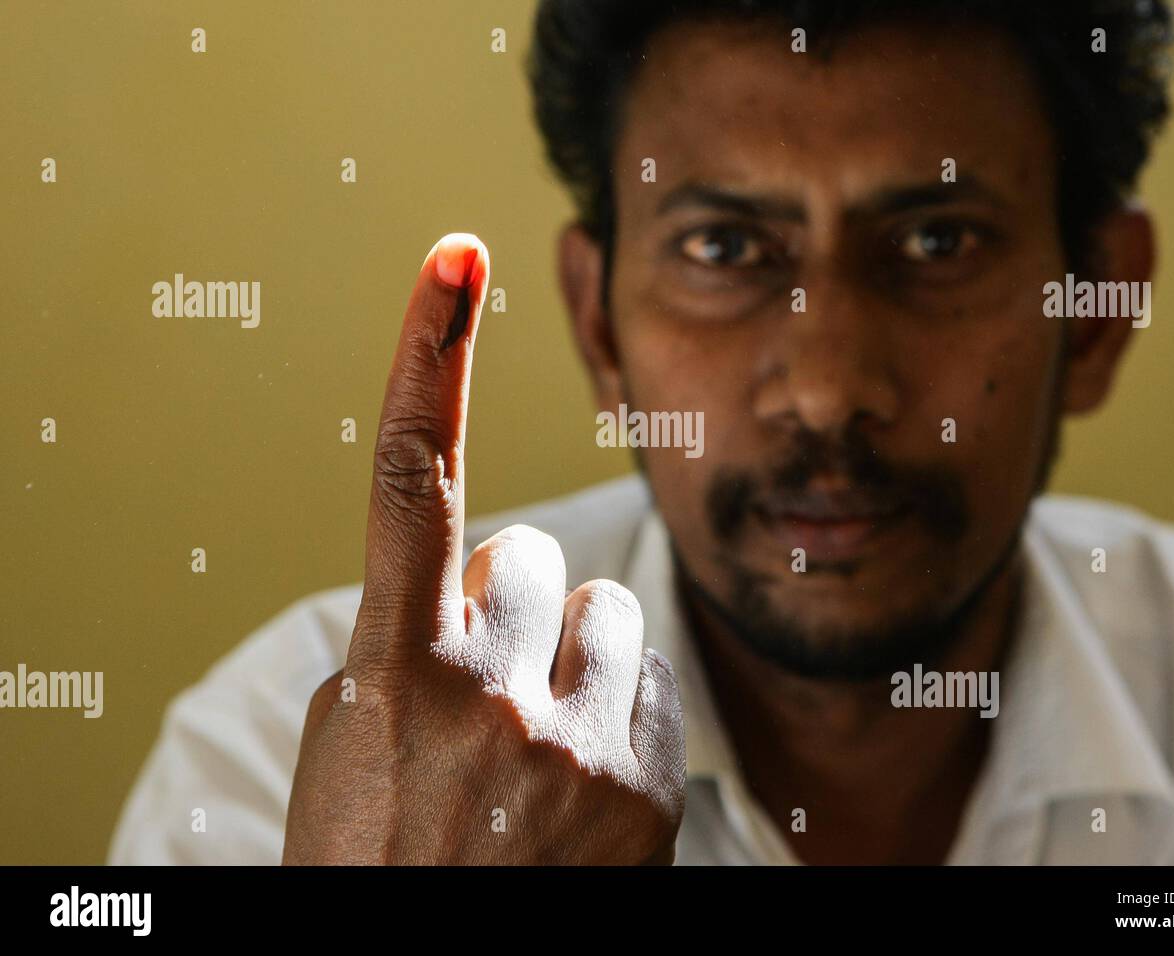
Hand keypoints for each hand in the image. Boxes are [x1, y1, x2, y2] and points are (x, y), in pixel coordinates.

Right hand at [282, 233, 685, 864]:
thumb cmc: (379, 854)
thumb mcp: (352, 740)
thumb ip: (406, 636)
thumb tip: (491, 569)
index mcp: (389, 671)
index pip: (413, 482)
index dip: (430, 359)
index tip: (451, 263)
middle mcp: (483, 696)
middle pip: (538, 559)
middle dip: (513, 609)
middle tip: (483, 699)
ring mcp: (572, 743)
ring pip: (607, 614)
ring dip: (572, 661)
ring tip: (532, 754)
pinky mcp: (644, 783)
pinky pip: (650, 680)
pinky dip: (620, 712)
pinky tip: (579, 784)